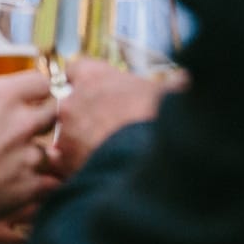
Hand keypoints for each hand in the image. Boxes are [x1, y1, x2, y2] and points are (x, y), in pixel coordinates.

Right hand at [0, 71, 58, 218]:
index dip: (34, 88)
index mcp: (1, 96)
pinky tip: (28, 184)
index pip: (40, 81)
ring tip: (20, 160)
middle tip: (24, 125)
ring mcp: (29, 157)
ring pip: (51, 150)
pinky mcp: (30, 187)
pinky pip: (50, 182)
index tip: (27, 95)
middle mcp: (22, 123)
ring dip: (38, 153)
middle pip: (54, 112)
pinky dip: (42, 183)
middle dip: (42, 116)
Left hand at [53, 58, 186, 175]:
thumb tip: (182, 83)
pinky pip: (61, 164)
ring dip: (80, 145)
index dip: (85, 80)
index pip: (77, 69)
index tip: (94, 89)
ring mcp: (65, 133)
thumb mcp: (169, 93)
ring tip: (107, 157)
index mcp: (94, 76)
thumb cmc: (160, 118)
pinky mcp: (64, 163)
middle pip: (70, 106)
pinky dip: (72, 170)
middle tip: (108, 130)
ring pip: (67, 137)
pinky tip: (93, 174)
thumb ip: (167, 86)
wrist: (149, 156)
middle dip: (85, 117)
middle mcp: (73, 101)